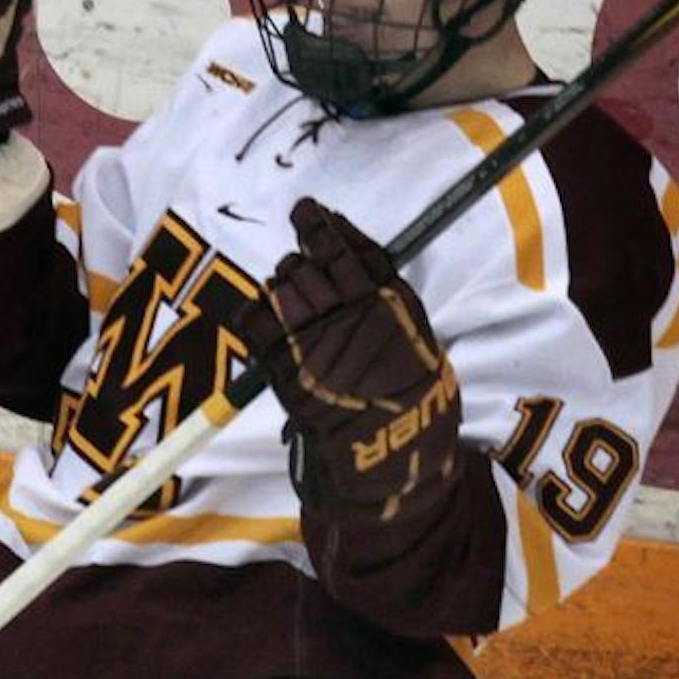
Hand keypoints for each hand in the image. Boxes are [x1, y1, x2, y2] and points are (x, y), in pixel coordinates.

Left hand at [241, 199, 461, 519]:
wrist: (389, 465)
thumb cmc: (417, 417)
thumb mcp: (424, 354)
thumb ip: (396, 316)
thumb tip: (367, 284)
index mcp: (396, 307)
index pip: (360, 252)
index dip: (334, 229)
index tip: (318, 214)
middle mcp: (356, 312)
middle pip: (320, 260)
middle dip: (305, 253)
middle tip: (298, 257)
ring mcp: (319, 336)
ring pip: (286, 284)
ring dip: (282, 283)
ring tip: (284, 289)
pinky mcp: (285, 365)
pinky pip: (256, 319)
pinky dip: (253, 311)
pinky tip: (258, 312)